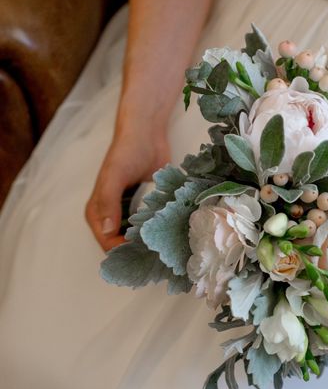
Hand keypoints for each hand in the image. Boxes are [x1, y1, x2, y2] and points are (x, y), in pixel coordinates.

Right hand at [86, 122, 169, 250]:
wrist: (145, 133)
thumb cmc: (126, 152)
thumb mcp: (114, 176)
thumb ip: (108, 202)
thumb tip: (108, 231)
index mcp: (96, 213)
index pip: (108, 245)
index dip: (125, 253)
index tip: (147, 255)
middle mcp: (110, 216)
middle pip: (122, 245)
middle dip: (138, 252)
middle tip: (160, 255)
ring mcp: (128, 212)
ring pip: (136, 238)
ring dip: (149, 244)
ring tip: (167, 249)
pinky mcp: (144, 206)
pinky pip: (149, 226)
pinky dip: (157, 231)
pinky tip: (171, 235)